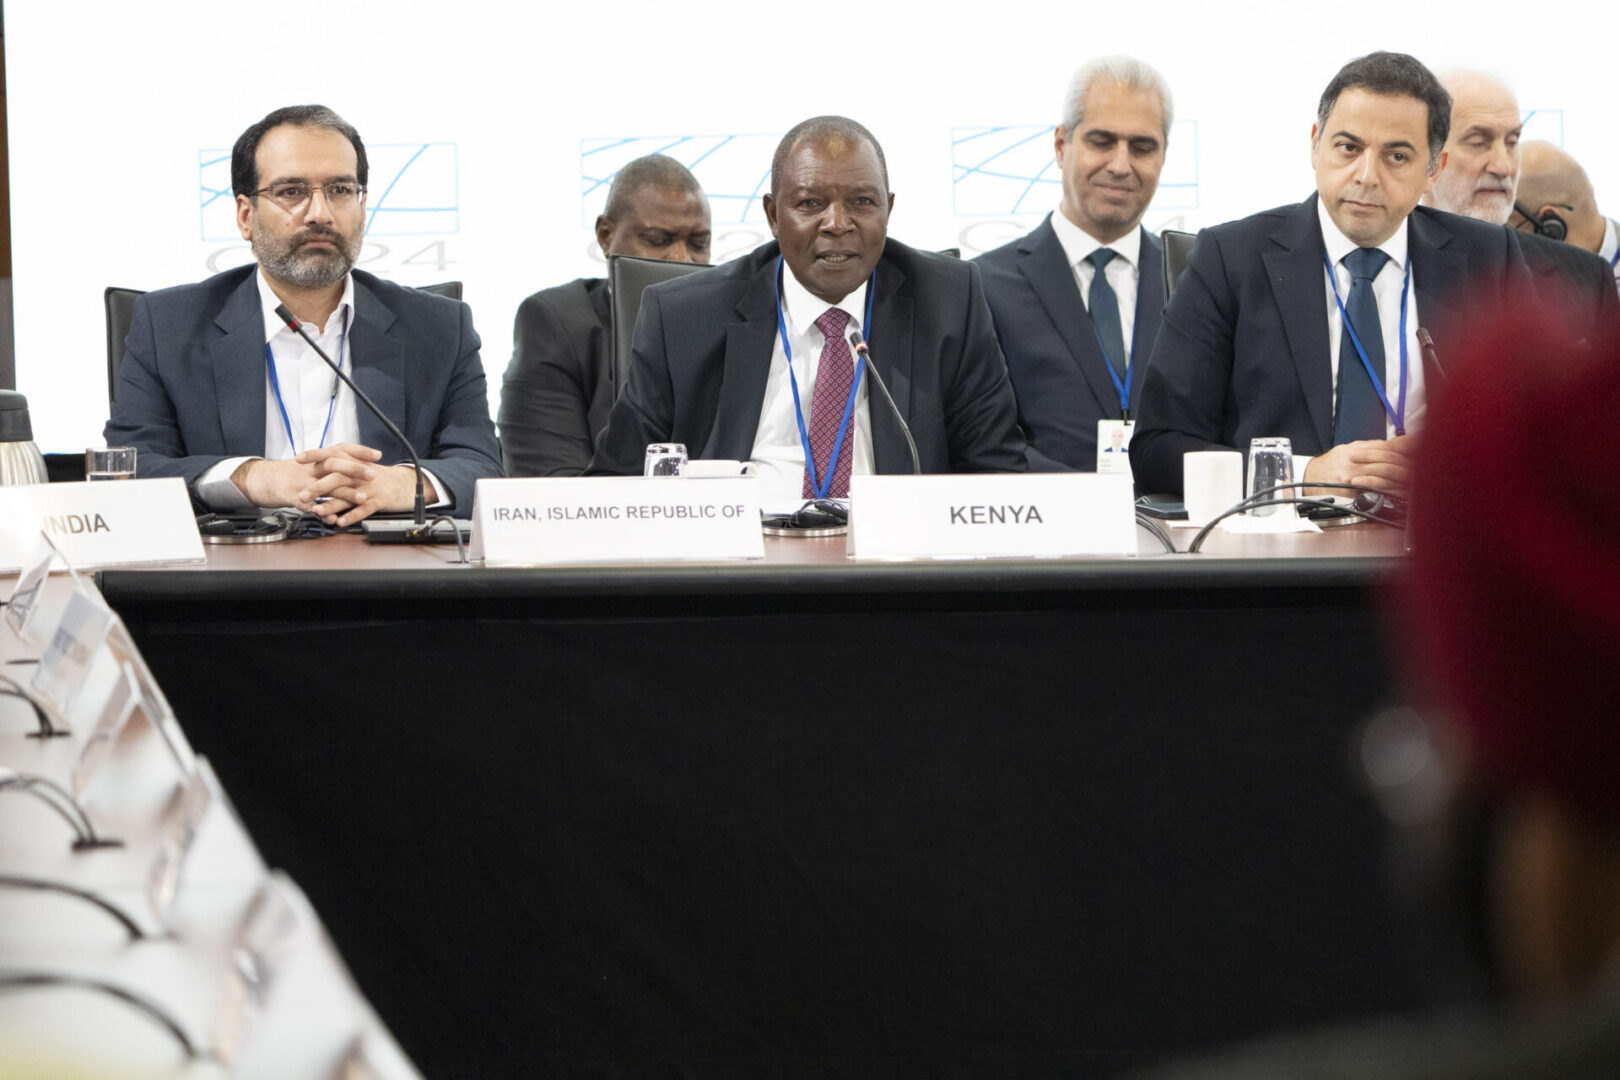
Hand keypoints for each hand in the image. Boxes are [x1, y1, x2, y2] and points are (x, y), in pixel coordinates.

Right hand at [229, 444, 378, 508]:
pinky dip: (323, 513)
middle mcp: (310, 467)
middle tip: (373, 474)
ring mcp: (302, 482)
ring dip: (345, 493)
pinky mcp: (294, 497)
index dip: (359, 451)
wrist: (265, 479)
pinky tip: (335, 519)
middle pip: (334, 463)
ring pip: (326, 486)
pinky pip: (311, 506)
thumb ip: (332, 462)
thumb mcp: (312, 463)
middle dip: (355, 469)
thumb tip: (359, 460)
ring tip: (362, 498)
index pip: (341, 448)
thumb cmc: (293, 472)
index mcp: (317, 457)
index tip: (378, 454)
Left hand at [296, 453, 437, 527]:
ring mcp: (370, 487)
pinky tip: (340, 522)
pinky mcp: (380, 500)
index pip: (332, 454)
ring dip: (331, 504)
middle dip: (318, 487)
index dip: (315, 455)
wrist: (407, 484)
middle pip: (337, 477)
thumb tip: (318, 464)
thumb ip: (342, 465)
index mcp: (355, 462)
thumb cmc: (381, 478)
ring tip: (317, 511)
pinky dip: (351, 516)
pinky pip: (364, 509)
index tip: (298, 459)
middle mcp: (361, 474)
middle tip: (303, 495)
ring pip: (348, 495)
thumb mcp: (362, 467)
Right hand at [1303, 434, 1415, 497]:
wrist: (1309, 480)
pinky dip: (1391, 491)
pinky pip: (1376, 492)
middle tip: (1423, 464)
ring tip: (1417, 478)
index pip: (1386, 447)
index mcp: (1356, 450)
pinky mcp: (1352, 493)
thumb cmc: (1330, 466)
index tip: (1419, 447)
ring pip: (1384, 476)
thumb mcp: (1351, 449)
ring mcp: (1353, 478)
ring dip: (1402, 477)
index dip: (1405, 447)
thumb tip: (1398, 443)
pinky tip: (1402, 492)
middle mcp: (1354, 463)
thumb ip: (1375, 447)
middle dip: (1407, 463)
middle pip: (1388, 461)